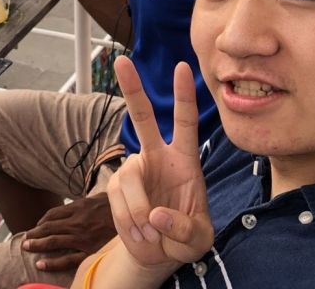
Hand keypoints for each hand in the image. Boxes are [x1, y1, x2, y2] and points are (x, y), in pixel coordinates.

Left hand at [21, 194, 114, 271]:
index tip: (35, 227)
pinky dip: (52, 263)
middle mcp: (77, 222)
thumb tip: (74, 206)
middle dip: (34, 234)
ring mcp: (82, 237)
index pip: (53, 215)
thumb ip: (84, 204)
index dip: (41, 221)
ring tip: (26, 248)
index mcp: (79, 208)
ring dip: (37, 244)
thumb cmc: (117, 208)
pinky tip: (41, 264)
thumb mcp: (99, 199)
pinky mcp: (89, 251)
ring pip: (54, 241)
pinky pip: (67, 259)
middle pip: (49, 228)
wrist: (135, 217)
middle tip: (24, 240)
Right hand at [107, 57, 212, 270]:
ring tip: (150, 232)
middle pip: (142, 118)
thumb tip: (156, 215)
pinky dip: (129, 222)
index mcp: (185, 160)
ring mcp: (134, 171)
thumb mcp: (198, 239)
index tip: (181, 67)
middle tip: (120, 60)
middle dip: (132, 89)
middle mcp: (157, 157)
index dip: (183, 96)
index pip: (185, 122)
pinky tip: (140, 232)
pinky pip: (118, 201)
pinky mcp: (116, 187)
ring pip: (129, 177)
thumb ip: (183, 229)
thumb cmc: (186, 237)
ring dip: (138, 210)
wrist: (158, 253)